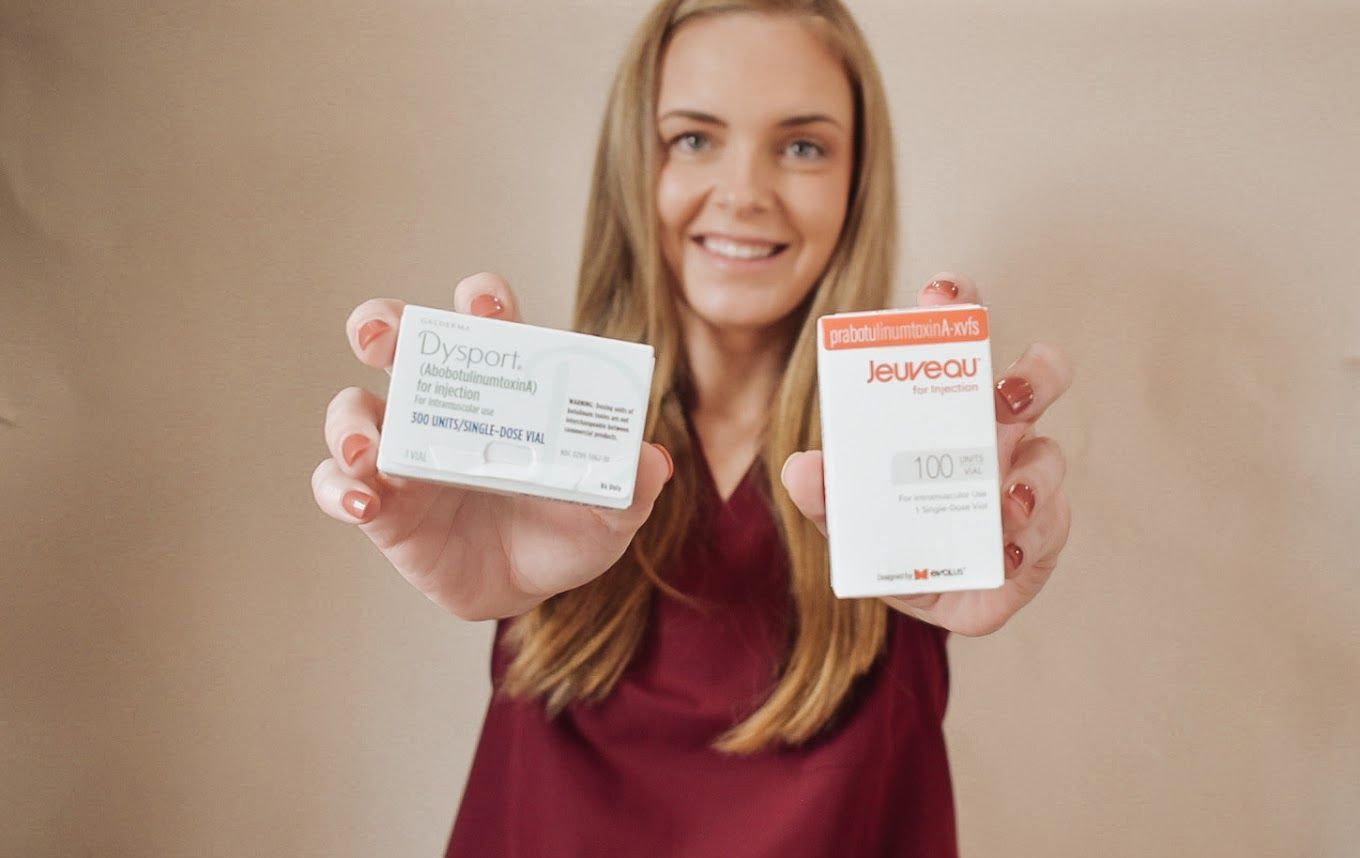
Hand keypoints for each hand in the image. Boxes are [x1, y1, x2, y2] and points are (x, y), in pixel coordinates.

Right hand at [311, 273, 673, 620]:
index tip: (486, 305)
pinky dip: (340, 488)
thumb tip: (651, 460)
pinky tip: (363, 503)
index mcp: (503, 388)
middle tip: (381, 336)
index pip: (484, 321)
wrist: (530, 588)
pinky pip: (337, 484)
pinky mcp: (380, 504)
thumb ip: (630, 485)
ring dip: (351, 419)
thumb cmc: (566, 529)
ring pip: (353, 410)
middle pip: (397, 342)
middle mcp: (444, 406)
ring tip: (371, 446)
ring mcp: (403, 453)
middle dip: (383, 325)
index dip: (481, 300)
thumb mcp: (609, 512)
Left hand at [782, 272, 1073, 635]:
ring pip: (1050, 457)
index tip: (942, 292)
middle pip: (1036, 378)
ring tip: (1005, 502)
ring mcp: (1026, 479)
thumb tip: (801, 466)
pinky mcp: (1045, 531)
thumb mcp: (845, 515)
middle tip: (1008, 395)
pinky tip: (1008, 552)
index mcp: (947, 409)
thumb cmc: (889, 536)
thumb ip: (823, 493)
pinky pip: (1053, 524)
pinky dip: (1033, 535)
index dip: (960, 305)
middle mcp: (997, 433)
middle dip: (1034, 374)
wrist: (924, 601)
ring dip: (1032, 477)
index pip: (960, 341)